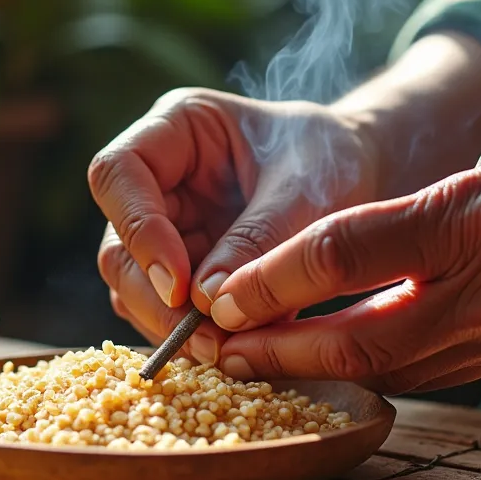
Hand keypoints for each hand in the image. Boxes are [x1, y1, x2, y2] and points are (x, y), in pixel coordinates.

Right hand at [89, 88, 378, 362]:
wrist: (362, 178)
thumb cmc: (332, 159)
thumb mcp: (306, 188)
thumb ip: (258, 239)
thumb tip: (205, 303)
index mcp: (175, 129)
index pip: (117, 173)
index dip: (138, 230)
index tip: (178, 284)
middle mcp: (156, 179)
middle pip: (118, 243)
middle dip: (154, 298)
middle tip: (204, 340)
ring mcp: (165, 227)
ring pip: (132, 286)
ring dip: (169, 325)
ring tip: (223, 351)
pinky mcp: (182, 271)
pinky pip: (165, 311)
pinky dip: (192, 335)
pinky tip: (231, 350)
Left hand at [207, 124, 480, 393]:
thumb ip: (443, 196)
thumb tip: (386, 230)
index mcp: (478, 216)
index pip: (348, 251)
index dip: (275, 278)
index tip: (223, 293)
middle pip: (355, 338)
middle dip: (277, 351)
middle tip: (219, 354)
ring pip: (391, 371)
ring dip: (319, 372)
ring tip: (261, 366)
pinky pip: (435, 376)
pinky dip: (378, 373)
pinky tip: (339, 365)